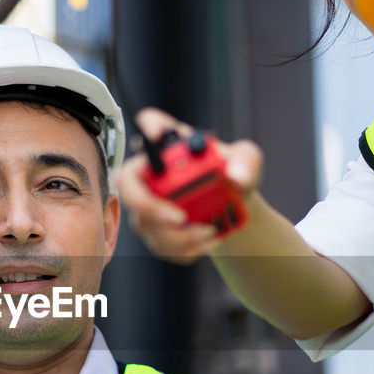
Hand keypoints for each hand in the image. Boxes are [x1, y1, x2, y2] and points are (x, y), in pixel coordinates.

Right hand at [116, 107, 262, 263]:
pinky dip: (185, 249)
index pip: (151, 123)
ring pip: (145, 222)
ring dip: (178, 236)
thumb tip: (237, 177)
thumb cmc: (231, 173)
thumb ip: (246, 162)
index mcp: (171, 145)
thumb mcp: (246, 160)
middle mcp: (150, 171)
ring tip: (209, 232)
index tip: (158, 132)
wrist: (231, 205)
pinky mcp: (152, 230)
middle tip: (179, 217)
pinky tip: (206, 242)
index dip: (149, 126)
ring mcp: (145, 203)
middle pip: (126, 181)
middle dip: (147, 203)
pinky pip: (160, 245)